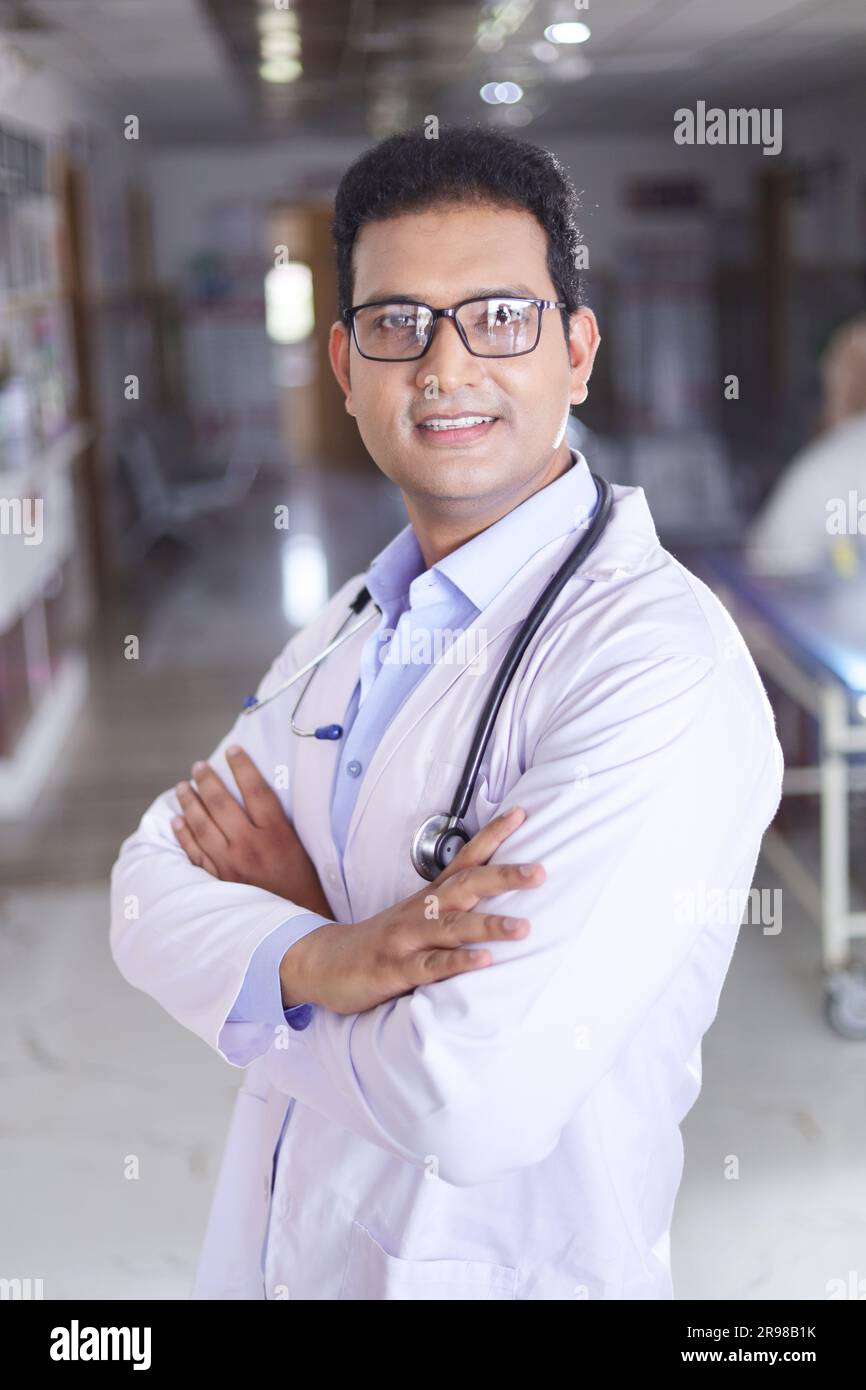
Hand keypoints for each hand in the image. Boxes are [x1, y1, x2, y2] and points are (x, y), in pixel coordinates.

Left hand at [171, 745, 333, 915]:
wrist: (296, 930)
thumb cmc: (304, 887)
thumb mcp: (301, 849)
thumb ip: (279, 824)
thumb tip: (260, 796)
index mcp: (277, 835)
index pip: (255, 790)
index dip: (243, 766)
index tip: (233, 750)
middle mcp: (250, 846)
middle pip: (222, 803)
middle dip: (208, 780)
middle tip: (199, 766)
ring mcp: (231, 865)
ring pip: (202, 826)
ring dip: (190, 803)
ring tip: (183, 787)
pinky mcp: (219, 882)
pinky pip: (195, 853)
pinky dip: (184, 835)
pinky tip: (177, 822)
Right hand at [279, 806, 545, 1014]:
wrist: (324, 962)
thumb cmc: (382, 941)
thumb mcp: (417, 916)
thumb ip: (452, 906)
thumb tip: (495, 892)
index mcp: (429, 897)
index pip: (465, 859)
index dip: (493, 836)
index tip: (521, 813)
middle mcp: (420, 911)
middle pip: (465, 886)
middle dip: (503, 877)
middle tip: (540, 871)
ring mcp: (408, 939)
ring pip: (452, 927)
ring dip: (488, 925)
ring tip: (523, 927)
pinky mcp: (397, 969)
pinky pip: (431, 967)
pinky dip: (457, 962)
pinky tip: (483, 961)